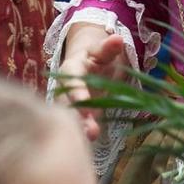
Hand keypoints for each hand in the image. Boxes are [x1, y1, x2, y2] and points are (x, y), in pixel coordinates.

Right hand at [57, 25, 127, 141]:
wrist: (89, 62)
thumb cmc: (96, 55)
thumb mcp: (102, 50)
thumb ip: (108, 47)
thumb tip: (117, 38)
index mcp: (70, 70)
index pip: (72, 82)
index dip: (78, 94)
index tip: (86, 106)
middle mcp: (66, 89)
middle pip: (69, 104)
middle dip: (78, 118)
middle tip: (91, 132)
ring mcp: (71, 104)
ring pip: (72, 118)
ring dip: (81, 129)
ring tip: (92, 139)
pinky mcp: (78, 116)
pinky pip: (79, 126)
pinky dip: (84, 134)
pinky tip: (92, 145)